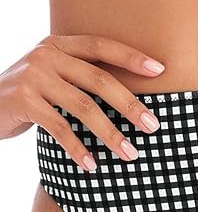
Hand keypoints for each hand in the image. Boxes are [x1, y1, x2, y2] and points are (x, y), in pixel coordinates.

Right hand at [0, 34, 166, 170]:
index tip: (160, 70)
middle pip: (100, 80)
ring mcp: (33, 77)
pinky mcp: (22, 101)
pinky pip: (59, 128)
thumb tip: (132, 105)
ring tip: (130, 154)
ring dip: (111, 134)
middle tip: (153, 126)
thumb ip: (83, 80)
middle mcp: (47, 55)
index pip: (102, 46)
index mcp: (60, 46)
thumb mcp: (55, 78)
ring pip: (84, 107)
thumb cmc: (31, 95)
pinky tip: (93, 166)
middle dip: (130, 106)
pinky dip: (78, 149)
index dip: (131, 57)